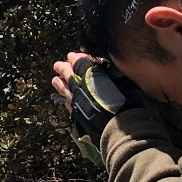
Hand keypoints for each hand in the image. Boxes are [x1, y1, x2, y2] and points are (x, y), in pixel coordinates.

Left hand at [53, 53, 140, 168]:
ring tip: (55, 80)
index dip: (77, 59)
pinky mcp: (77, 115)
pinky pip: (68, 105)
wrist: (120, 126)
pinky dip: (65, 100)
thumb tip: (101, 64)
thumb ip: (111, 71)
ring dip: (60, 84)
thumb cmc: (126, 100)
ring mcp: (77, 102)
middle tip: (57, 65)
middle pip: (69, 75)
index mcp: (91, 74)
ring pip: (65, 90)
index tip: (71, 55)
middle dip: (63, 69)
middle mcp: (81, 86)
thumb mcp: (122, 79)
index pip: (81, 63)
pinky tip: (64, 100)